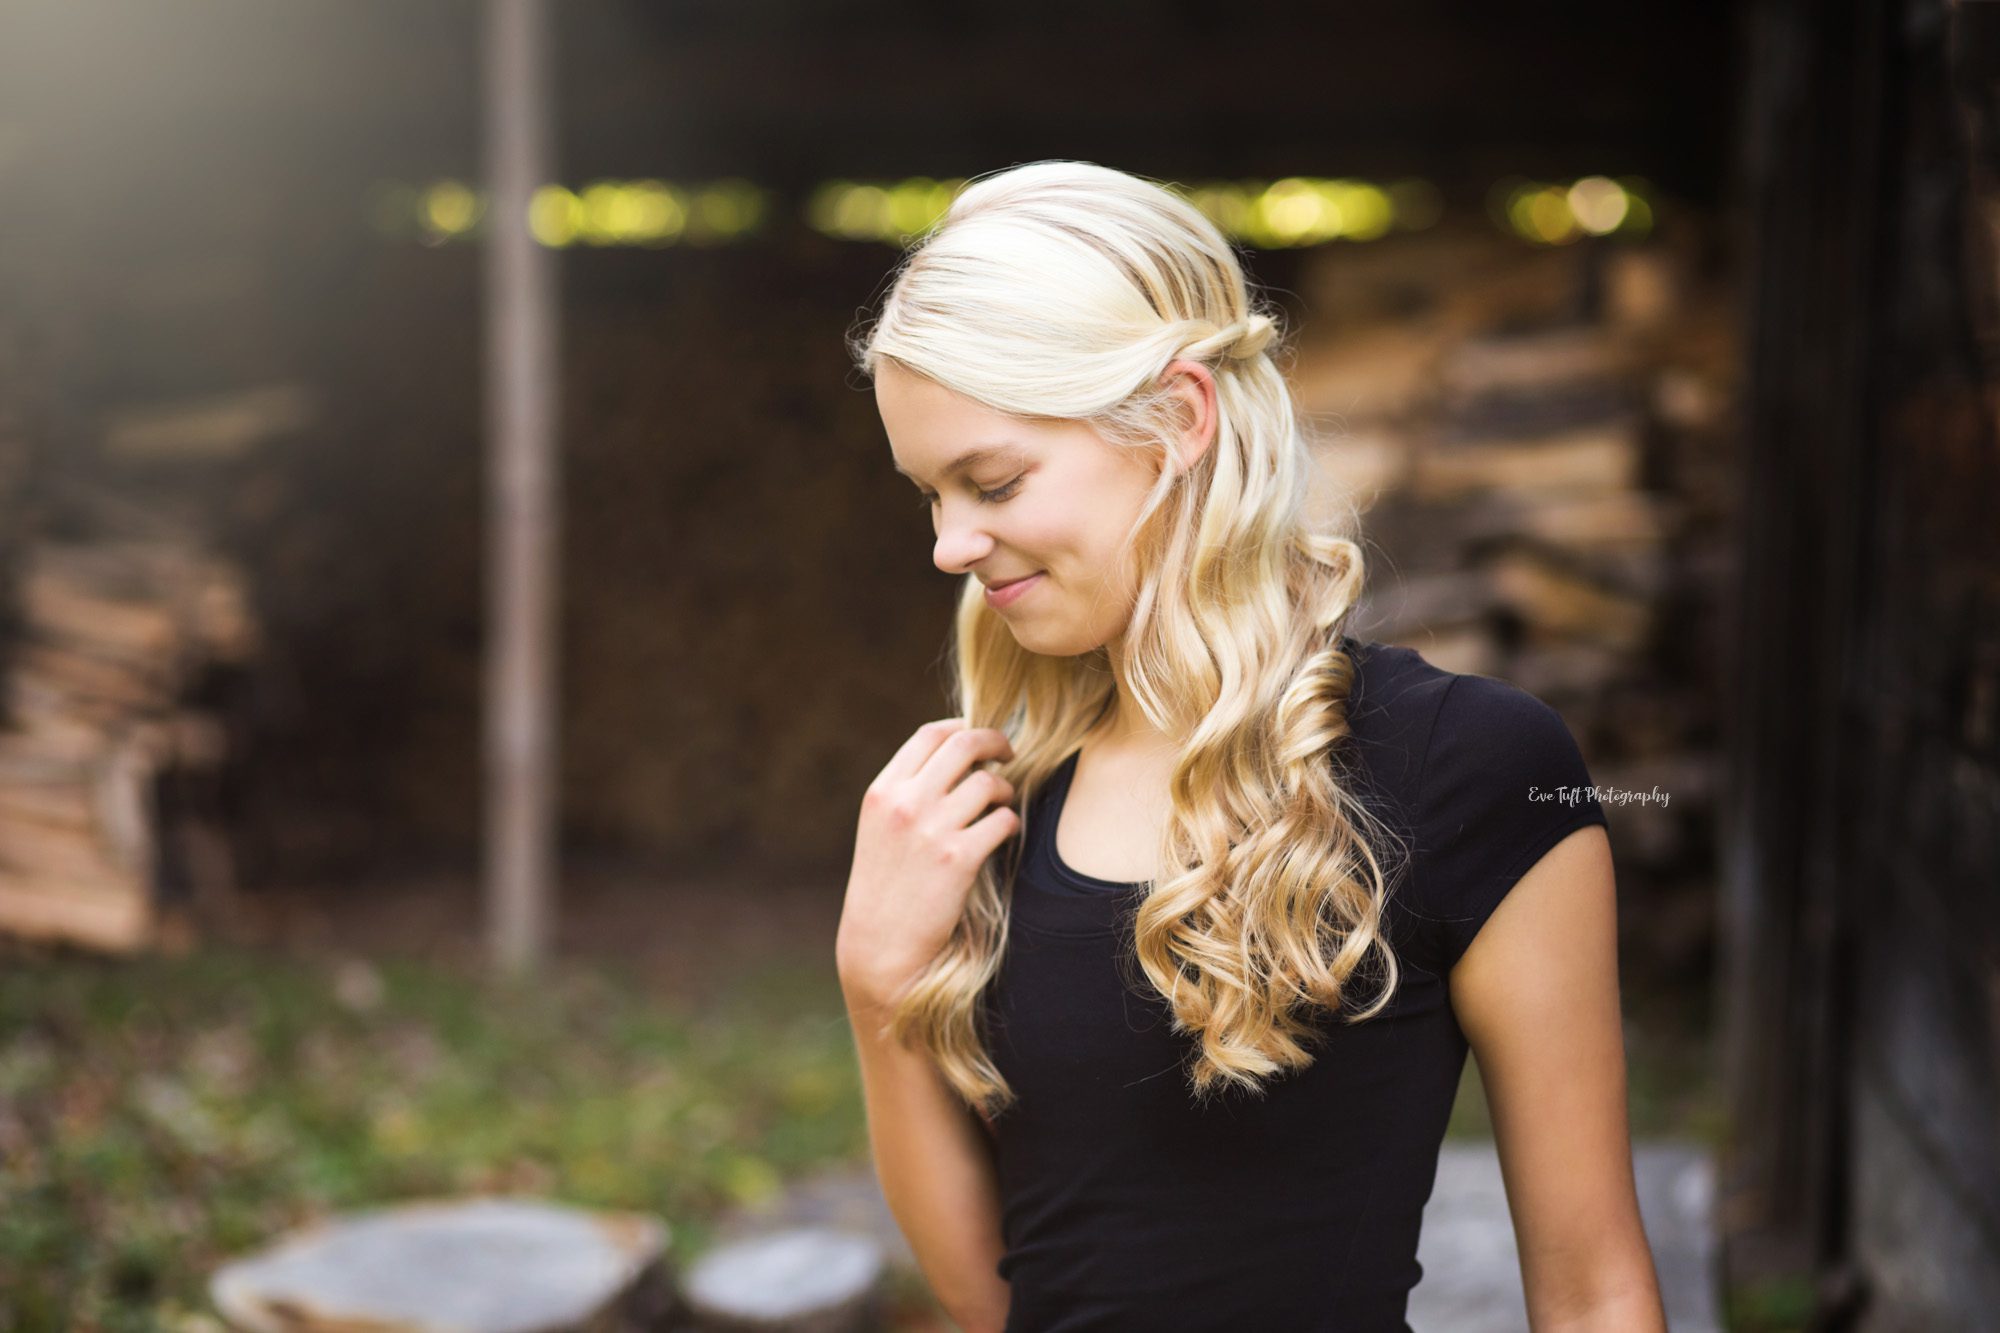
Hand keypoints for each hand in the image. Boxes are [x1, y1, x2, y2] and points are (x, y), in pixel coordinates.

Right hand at [836, 718, 1018, 1005]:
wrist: (881, 947)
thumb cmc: (886, 888)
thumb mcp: (881, 830)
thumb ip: (910, 792)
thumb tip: (957, 755)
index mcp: (883, 791)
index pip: (930, 735)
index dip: (963, 728)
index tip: (978, 738)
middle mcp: (905, 803)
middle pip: (965, 745)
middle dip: (996, 742)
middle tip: (1009, 754)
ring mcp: (932, 830)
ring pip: (989, 783)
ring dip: (1004, 791)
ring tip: (1001, 806)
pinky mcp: (958, 859)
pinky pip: (1002, 821)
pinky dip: (1010, 823)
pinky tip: (1005, 833)